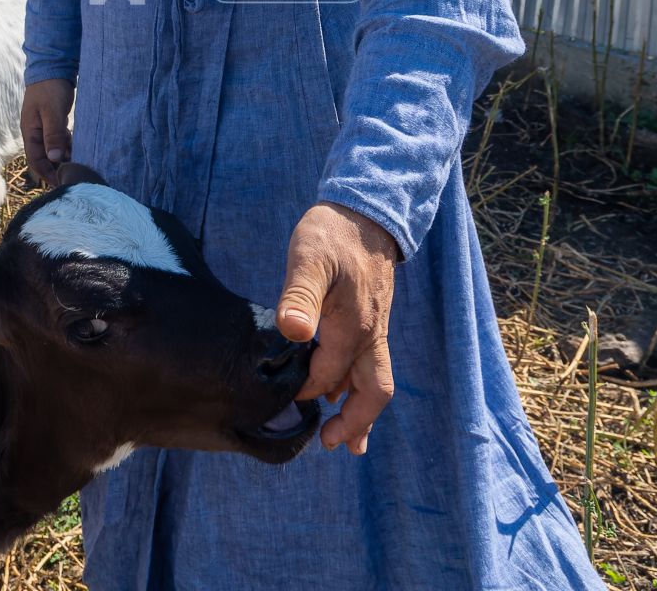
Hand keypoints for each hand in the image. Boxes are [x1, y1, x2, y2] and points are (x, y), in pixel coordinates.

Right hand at [21, 79, 75, 186]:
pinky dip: (67, 146)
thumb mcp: (52, 112)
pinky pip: (59, 141)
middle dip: (57, 168)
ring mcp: (44, 128)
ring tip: (79, 161)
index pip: (35, 160)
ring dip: (64, 157)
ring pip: (53, 150)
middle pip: (44, 158)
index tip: (62, 182)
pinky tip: (78, 147)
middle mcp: (35, 133)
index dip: (47, 173)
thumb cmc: (50, 88)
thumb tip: (55, 158)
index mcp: (30, 132)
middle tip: (74, 175)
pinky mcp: (53, 123)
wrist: (53, 67)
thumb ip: (53, 134)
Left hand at [276, 202, 400, 453]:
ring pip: (376, 381)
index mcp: (353, 327)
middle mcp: (370, 335)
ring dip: (361, 411)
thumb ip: (299, 296)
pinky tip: (346, 393)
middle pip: (374, 393)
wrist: (366, 211)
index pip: (327, 376)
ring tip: (344, 438)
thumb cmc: (332, 233)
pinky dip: (362, 388)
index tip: (280, 397)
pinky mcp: (373, 320)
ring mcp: (376, 328)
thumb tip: (291, 332)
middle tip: (332, 444)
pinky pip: (373, 364)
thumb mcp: (308, 258)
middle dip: (354, 422)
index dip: (304, 391)